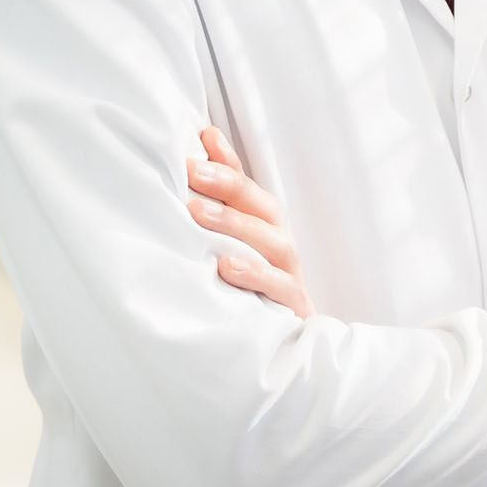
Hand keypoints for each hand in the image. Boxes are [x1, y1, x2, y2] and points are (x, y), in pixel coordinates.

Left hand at [187, 127, 311, 316]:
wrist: (285, 345)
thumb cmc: (253, 285)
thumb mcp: (233, 243)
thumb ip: (222, 198)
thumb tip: (203, 142)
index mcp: (265, 225)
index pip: (247, 186)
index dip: (227, 162)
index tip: (200, 141)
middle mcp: (279, 243)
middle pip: (262, 206)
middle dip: (228, 186)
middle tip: (193, 171)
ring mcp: (289, 272)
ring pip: (273, 242)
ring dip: (235, 225)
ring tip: (198, 213)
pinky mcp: (293, 304)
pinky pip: (280, 286)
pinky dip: (255, 275)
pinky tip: (226, 267)